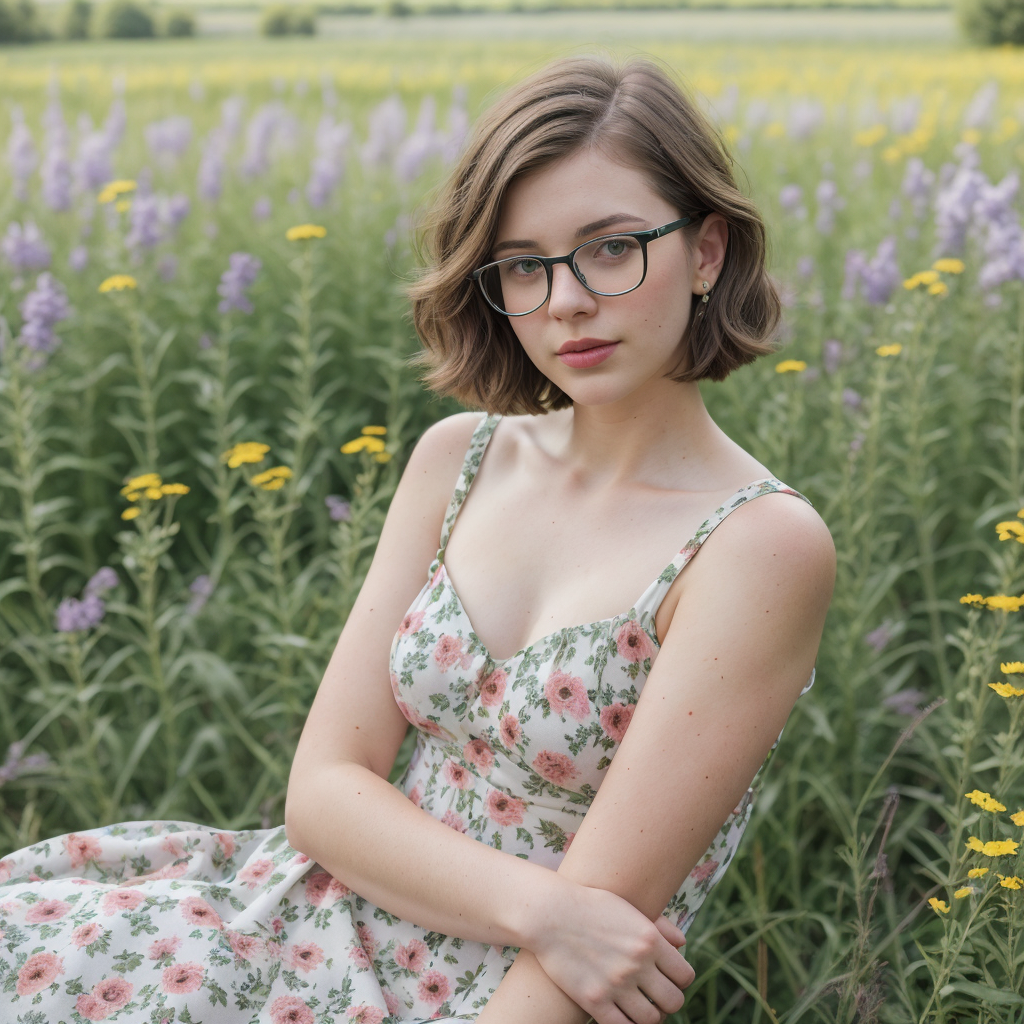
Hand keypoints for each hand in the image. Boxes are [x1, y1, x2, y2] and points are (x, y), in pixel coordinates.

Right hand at [530, 883, 695, 1023]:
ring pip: (652, 1019)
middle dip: (668, 1001)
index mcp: (649, 939)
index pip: (685, 976)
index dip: (680, 981)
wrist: (549, 913)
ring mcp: (616, 984)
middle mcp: (637, 963)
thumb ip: (660, 926)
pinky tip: (622, 1015)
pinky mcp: (594, 1001)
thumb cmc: (590, 906)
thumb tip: (683, 944)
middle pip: (673, 1001)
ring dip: (650, 1015)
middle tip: (656, 996)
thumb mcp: (628, 908)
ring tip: (641, 1007)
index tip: (668, 978)